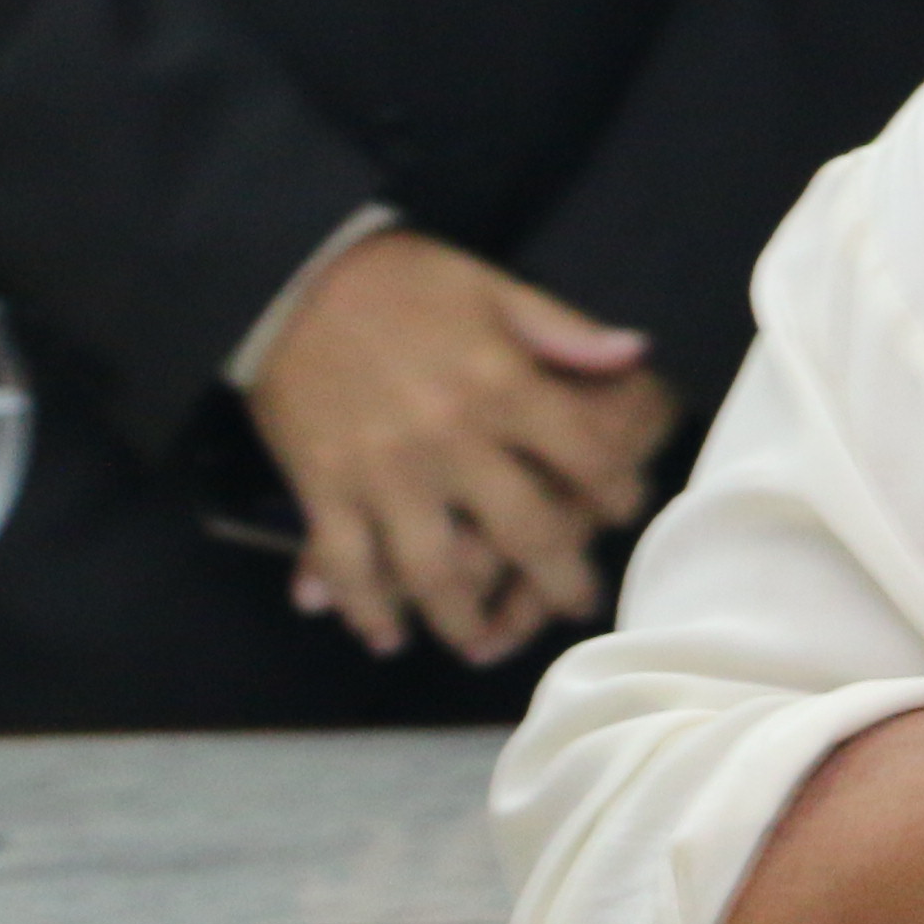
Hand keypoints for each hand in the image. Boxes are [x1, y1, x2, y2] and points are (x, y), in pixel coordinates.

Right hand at [244, 230, 671, 664]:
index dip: (618, 493)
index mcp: (502, 385)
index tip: (623, 511)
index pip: (587, 458)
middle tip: (574, 606)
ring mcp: (384, 471)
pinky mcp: (323, 487)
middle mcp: (451, 439)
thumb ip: (564, 329)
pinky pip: (349, 567)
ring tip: (481, 647)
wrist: (284, 276)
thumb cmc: (398, 279)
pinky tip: (387, 637)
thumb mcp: (490, 286)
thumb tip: (638, 352)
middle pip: (527, 534)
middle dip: (560, 583)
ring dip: (463, 623)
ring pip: (437, 573)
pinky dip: (366, 611)